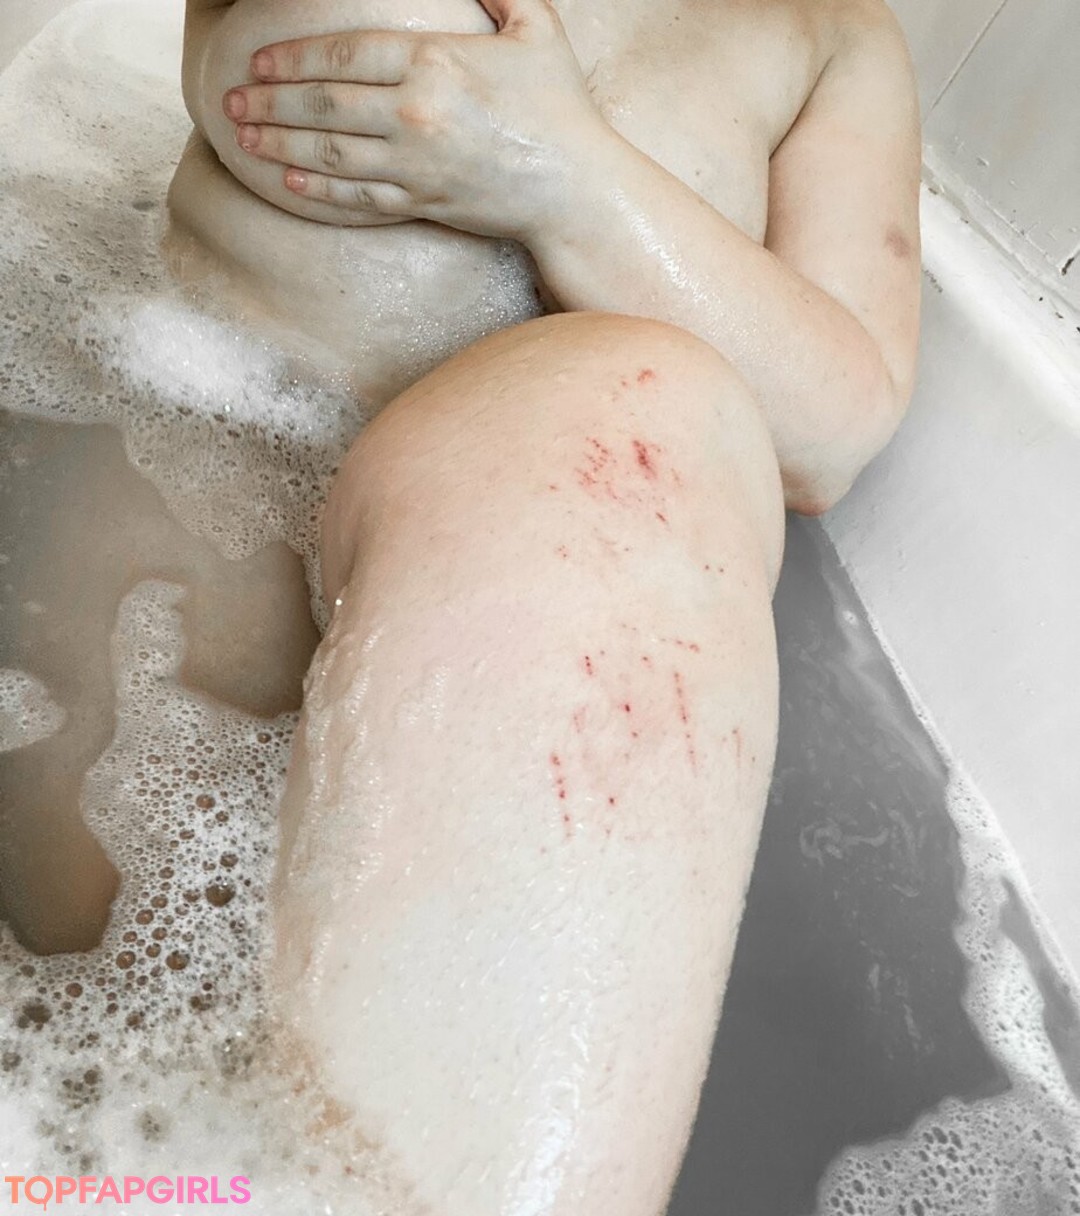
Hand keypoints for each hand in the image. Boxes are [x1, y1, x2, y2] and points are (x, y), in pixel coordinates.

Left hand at [221, 0, 610, 241]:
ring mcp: (416, 165)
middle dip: (270, 100)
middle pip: (324, 104)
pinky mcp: (422, 204)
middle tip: (231, 101)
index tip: (258, 59)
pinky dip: (318, 189)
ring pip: (330, 152)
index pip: (345, 54)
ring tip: (242, 135)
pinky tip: (286, 179)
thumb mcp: (537, 27)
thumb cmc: (561, 107)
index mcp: (436, 62)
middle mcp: (416, 114)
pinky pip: (357, 198)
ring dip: (278, 142)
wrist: (575, 190)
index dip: (294, 57)